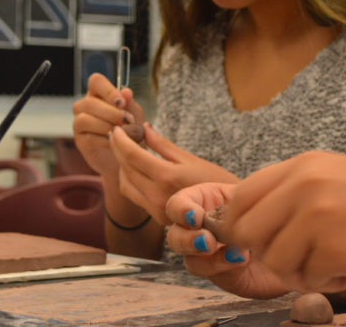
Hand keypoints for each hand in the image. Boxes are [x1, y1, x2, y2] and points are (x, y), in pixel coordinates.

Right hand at [72, 73, 143, 181]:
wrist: (129, 157)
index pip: (96, 81)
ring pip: (84, 119)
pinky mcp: (81, 141)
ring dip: (106, 125)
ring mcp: (80, 123)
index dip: (108, 90)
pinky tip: (116, 143)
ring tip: (123, 132)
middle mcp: (85, 106)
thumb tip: (126, 91)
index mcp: (99, 94)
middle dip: (111, 112)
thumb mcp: (135, 115)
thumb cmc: (132, 131)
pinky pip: (87, 136)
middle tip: (127, 121)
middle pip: (88, 102)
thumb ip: (130, 104)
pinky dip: (105, 139)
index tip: (122, 102)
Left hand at [109, 123, 240, 225]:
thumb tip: (144, 128)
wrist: (229, 212)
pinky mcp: (156, 217)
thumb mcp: (190, 158)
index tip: (117, 129)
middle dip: (118, 150)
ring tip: (124, 150)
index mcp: (167, 176)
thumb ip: (163, 145)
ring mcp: (155, 209)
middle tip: (117, 135)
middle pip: (125, 169)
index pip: (132, 155)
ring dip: (121, 166)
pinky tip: (134, 168)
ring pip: (125, 184)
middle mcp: (157, 195)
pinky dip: (130, 179)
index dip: (121, 140)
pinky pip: (134, 196)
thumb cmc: (215, 180)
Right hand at [164, 182, 289, 298]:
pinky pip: (215, 275)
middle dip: (187, 240)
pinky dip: (226, 266)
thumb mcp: (255, 195)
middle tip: (207, 241)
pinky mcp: (222, 275)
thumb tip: (230, 204)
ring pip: (191, 261)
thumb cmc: (272, 210)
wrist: (293, 238)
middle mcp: (201, 228)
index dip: (180, 210)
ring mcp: (209, 254)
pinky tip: (242, 259)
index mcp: (204, 201)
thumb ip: (238, 199)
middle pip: (175, 237)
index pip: (178, 205)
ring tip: (233, 252)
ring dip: (209, 259)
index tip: (195, 216)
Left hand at [168, 151, 345, 293]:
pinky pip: (305, 280)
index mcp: (303, 165)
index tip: (254, 242)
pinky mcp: (332, 248)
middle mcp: (303, 183)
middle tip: (300, 258)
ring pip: (273, 261)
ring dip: (300, 271)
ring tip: (337, 260)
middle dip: (267, 253)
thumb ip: (293, 194)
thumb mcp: (338, 179)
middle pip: (245, 231)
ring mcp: (316, 215)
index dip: (240, 224)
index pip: (241, 196)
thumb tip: (245, 225)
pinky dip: (327, 282)